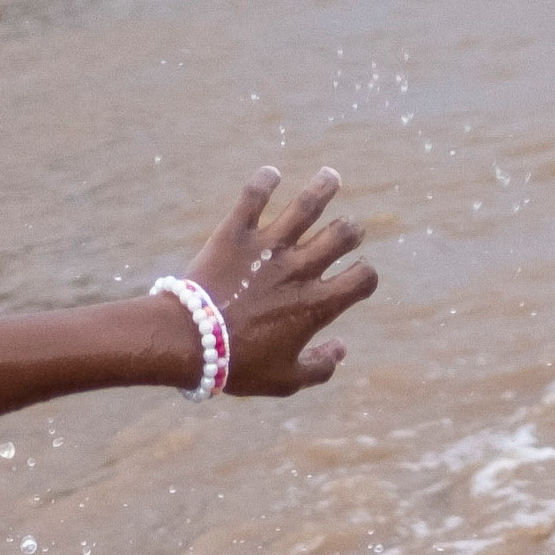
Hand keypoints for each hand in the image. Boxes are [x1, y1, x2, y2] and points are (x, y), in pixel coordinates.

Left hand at [180, 168, 374, 395]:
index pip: (362, 278)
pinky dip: (265, 180)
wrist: (188, 342)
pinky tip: (273, 174)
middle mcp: (299, 269)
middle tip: (347, 231)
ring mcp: (268, 247)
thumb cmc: (238, 366)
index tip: (357, 277)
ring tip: (331, 177)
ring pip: (307, 205)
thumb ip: (320, 367)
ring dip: (324, 188)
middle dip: (351, 231)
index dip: (366, 276)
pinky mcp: (236, 233)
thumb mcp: (286, 380)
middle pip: (342, 235)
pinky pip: (254, 196)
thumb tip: (341, 348)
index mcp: (315, 305)